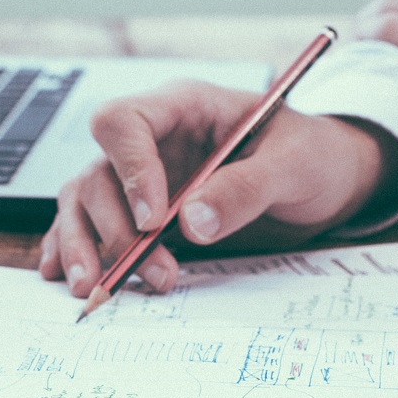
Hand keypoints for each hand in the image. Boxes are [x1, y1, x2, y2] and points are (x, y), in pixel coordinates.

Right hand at [41, 81, 397, 296]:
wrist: (327, 179)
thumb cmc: (313, 156)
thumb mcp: (294, 165)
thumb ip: (246, 189)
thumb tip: (192, 224)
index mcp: (184, 107)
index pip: (124, 122)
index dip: (130, 170)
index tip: (155, 220)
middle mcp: (153, 139)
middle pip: (98, 172)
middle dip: (117, 228)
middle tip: (155, 272)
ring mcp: (142, 175)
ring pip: (85, 201)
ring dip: (86, 246)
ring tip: (96, 290)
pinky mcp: (142, 210)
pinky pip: (92, 224)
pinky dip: (76, 249)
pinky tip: (70, 276)